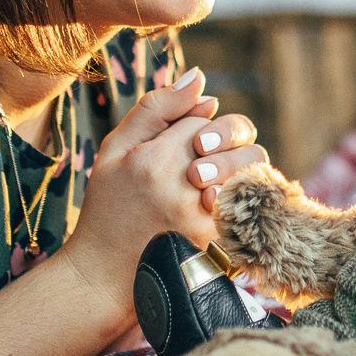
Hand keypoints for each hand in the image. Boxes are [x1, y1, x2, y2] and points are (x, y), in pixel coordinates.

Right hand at [63, 69, 268, 280]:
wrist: (104, 277)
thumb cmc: (107, 209)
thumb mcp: (114, 151)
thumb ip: (155, 110)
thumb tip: (200, 78)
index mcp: (154, 160)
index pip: (200, 116)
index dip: (195, 124)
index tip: (180, 142)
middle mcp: (182, 187)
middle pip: (234, 136)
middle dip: (225, 138)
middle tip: (199, 158)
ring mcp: (205, 218)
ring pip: (250, 166)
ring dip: (236, 164)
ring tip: (208, 179)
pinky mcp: (221, 242)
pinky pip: (251, 200)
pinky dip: (240, 194)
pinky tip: (214, 204)